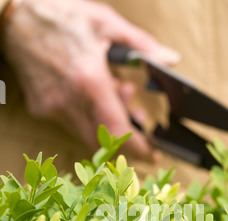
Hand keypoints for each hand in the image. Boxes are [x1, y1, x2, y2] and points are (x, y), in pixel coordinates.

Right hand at [2, 0, 179, 160]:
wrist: (14, 19)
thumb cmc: (57, 16)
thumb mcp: (105, 22)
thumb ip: (142, 44)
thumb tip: (169, 58)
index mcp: (88, 81)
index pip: (117, 131)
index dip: (138, 148)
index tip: (153, 154)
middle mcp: (69, 102)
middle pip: (104, 142)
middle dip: (126, 136)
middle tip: (138, 116)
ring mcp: (52, 109)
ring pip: (89, 135)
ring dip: (108, 124)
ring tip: (116, 92)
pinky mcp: (42, 110)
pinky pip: (72, 126)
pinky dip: (89, 118)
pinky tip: (93, 95)